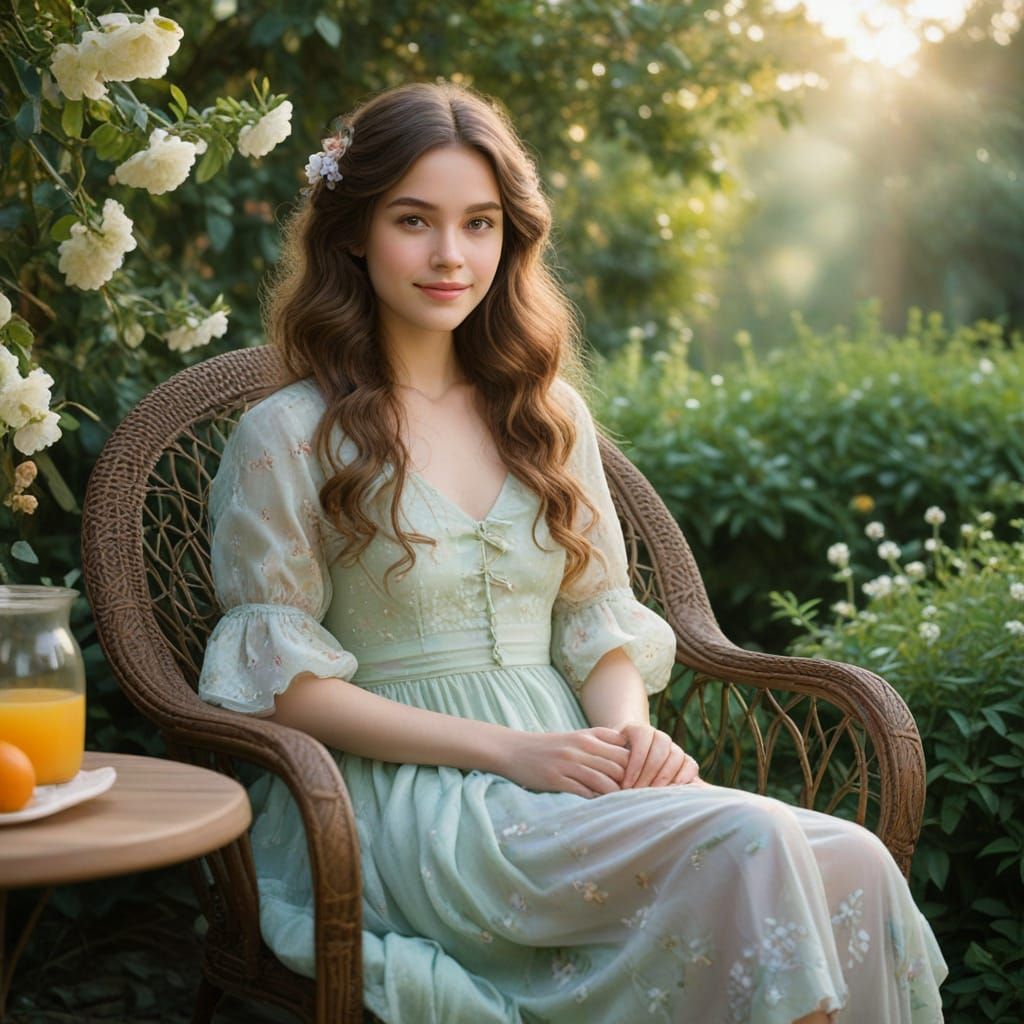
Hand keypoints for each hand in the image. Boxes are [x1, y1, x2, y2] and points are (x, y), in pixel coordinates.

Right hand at [499, 727, 630, 798]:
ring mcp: (568, 763)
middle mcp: (580, 747)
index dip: (636, 766)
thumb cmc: (550, 746)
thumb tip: (631, 755)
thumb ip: (602, 741)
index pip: (625, 750)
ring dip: (614, 795)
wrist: (515, 750)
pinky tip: (599, 806)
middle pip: (618, 766)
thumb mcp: (577, 737)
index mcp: (589, 736)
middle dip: (629, 783)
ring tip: (620, 804)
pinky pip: (584, 792)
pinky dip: (595, 801)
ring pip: (603, 781)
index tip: (638, 780)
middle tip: (634, 797)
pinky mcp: (556, 779)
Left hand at [617, 722, 700, 788]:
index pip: (641, 740)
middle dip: (649, 773)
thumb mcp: (608, 756)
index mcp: (638, 729)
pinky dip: (685, 776)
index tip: (626, 784)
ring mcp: (673, 747)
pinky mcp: (685, 760)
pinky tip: (674, 789)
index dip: (635, 764)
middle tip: (639, 791)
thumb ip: (610, 760)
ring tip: (653, 793)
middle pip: (660, 749)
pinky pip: (690, 764)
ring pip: (676, 756)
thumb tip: (611, 773)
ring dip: (665, 776)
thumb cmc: (614, 760)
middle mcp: (658, 735)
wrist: (628, 756)